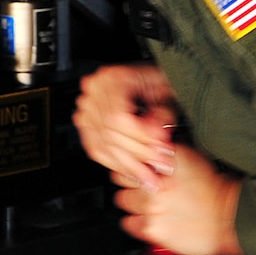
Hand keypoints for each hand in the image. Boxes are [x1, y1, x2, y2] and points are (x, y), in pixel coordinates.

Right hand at [74, 62, 178, 188]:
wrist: (151, 81)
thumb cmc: (159, 84)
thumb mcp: (169, 95)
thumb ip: (164, 117)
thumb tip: (157, 139)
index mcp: (112, 78)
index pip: (117, 117)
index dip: (140, 139)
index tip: (160, 150)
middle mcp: (95, 90)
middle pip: (109, 134)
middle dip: (137, 156)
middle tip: (160, 166)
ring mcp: (87, 106)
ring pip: (101, 146)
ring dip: (127, 166)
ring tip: (149, 176)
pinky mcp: (86, 122)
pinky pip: (95, 149)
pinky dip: (115, 164)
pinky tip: (132, 172)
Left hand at [112, 144, 243, 254]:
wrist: (230, 218)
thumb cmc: (216, 190)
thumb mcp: (192, 157)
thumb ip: (166, 151)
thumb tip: (150, 144)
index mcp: (165, 160)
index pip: (130, 156)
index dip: (134, 163)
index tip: (139, 169)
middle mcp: (156, 181)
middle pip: (121, 178)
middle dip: (132, 182)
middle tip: (144, 188)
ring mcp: (152, 206)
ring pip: (123, 201)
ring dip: (134, 203)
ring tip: (150, 205)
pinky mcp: (152, 228)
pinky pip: (129, 223)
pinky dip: (137, 222)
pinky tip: (151, 219)